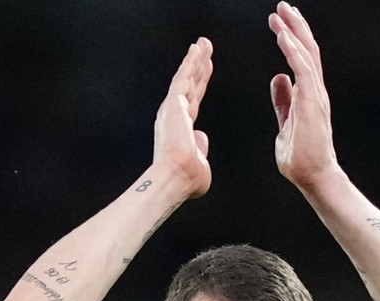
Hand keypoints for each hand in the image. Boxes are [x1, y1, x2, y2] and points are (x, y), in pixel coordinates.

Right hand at [154, 37, 213, 199]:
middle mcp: (174, 115)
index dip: (200, 83)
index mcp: (180, 128)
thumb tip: (201, 137)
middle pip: (190, 84)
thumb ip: (200, 148)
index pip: (193, 99)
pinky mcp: (173, 103)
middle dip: (198, 65)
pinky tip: (197, 48)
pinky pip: (184, 76)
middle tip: (204, 49)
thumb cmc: (187, 178)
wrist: (176, 177)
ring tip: (203, 43)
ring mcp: (172, 108)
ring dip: (196, 59)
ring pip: (187, 77)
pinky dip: (191, 62)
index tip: (206, 69)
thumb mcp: (200, 163)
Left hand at [269, 3, 339, 189]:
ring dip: (293, 32)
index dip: (292, 38)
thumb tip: (278, 77)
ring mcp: (316, 96)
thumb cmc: (301, 157)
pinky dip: (293, 52)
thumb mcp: (286, 122)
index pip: (303, 59)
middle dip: (295, 26)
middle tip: (282, 6)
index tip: (280, 21)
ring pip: (307, 55)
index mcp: (309, 94)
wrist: (313, 177)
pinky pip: (304, 71)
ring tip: (280, 13)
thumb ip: (283, 101)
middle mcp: (315, 91)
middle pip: (308, 50)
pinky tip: (283, 38)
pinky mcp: (312, 104)